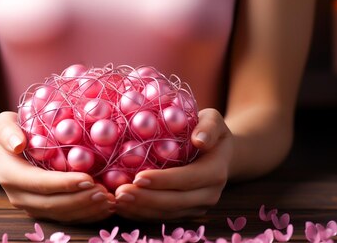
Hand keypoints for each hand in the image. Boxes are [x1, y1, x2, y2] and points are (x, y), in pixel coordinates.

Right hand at [0, 111, 114, 222]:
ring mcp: (31, 206)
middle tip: (106, 193)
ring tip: (110, 200)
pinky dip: (87, 214)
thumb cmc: (9, 131)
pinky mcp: (43, 210)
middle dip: (81, 200)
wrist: (6, 150)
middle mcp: (19, 196)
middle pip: (53, 204)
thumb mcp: (3, 124)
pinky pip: (66, 217)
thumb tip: (18, 144)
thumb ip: (7, 131)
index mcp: (10, 174)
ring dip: (87, 210)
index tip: (88, 178)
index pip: (39, 183)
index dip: (64, 183)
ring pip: (61, 214)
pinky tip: (105, 206)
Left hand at [113, 108, 232, 219]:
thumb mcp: (213, 120)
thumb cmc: (208, 131)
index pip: (187, 179)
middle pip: (175, 202)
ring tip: (116, 201)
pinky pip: (162, 217)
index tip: (138, 177)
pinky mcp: (185, 213)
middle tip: (120, 193)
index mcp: (215, 172)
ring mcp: (197, 207)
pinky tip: (122, 207)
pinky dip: (141, 213)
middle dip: (146, 199)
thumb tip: (199, 140)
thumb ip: (209, 128)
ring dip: (140, 209)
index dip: (163, 180)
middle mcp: (209, 194)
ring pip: (167, 213)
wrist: (219, 153)